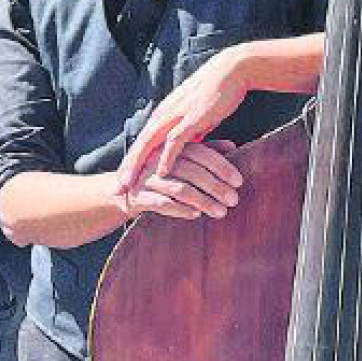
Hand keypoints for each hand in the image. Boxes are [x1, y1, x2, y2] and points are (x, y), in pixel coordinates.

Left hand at [118, 51, 251, 193]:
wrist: (231, 71)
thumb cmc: (216, 93)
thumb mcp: (197, 117)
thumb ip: (189, 132)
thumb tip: (187, 148)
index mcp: (164, 114)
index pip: (142, 142)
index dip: (131, 162)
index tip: (123, 181)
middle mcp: (164, 115)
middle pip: (140, 145)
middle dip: (127, 169)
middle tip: (117, 190)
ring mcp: (176, 116)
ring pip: (150, 144)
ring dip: (138, 166)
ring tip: (129, 185)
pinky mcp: (191, 118)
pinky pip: (174, 141)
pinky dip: (166, 157)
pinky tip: (161, 174)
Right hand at [120, 139, 242, 221]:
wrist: (122, 189)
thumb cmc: (159, 174)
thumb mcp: (180, 160)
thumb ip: (205, 151)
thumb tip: (233, 145)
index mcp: (169, 147)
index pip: (200, 153)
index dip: (221, 166)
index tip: (239, 181)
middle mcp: (158, 160)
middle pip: (192, 171)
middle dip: (216, 187)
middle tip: (234, 200)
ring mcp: (147, 178)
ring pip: (180, 189)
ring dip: (203, 201)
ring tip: (221, 213)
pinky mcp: (138, 196)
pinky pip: (162, 204)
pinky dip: (181, 210)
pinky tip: (196, 215)